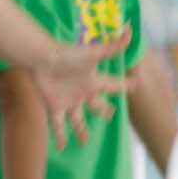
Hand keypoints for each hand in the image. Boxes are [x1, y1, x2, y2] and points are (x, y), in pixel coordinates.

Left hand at [24, 30, 131, 148]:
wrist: (42, 59)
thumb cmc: (68, 55)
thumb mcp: (94, 54)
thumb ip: (113, 46)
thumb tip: (131, 30)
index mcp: (94, 82)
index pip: (114, 85)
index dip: (125, 86)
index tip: (135, 85)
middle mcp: (83, 93)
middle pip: (97, 105)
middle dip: (104, 110)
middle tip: (111, 114)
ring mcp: (69, 102)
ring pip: (78, 120)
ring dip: (81, 131)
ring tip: (85, 142)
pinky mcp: (54, 107)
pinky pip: (58, 125)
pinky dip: (60, 137)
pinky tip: (60, 148)